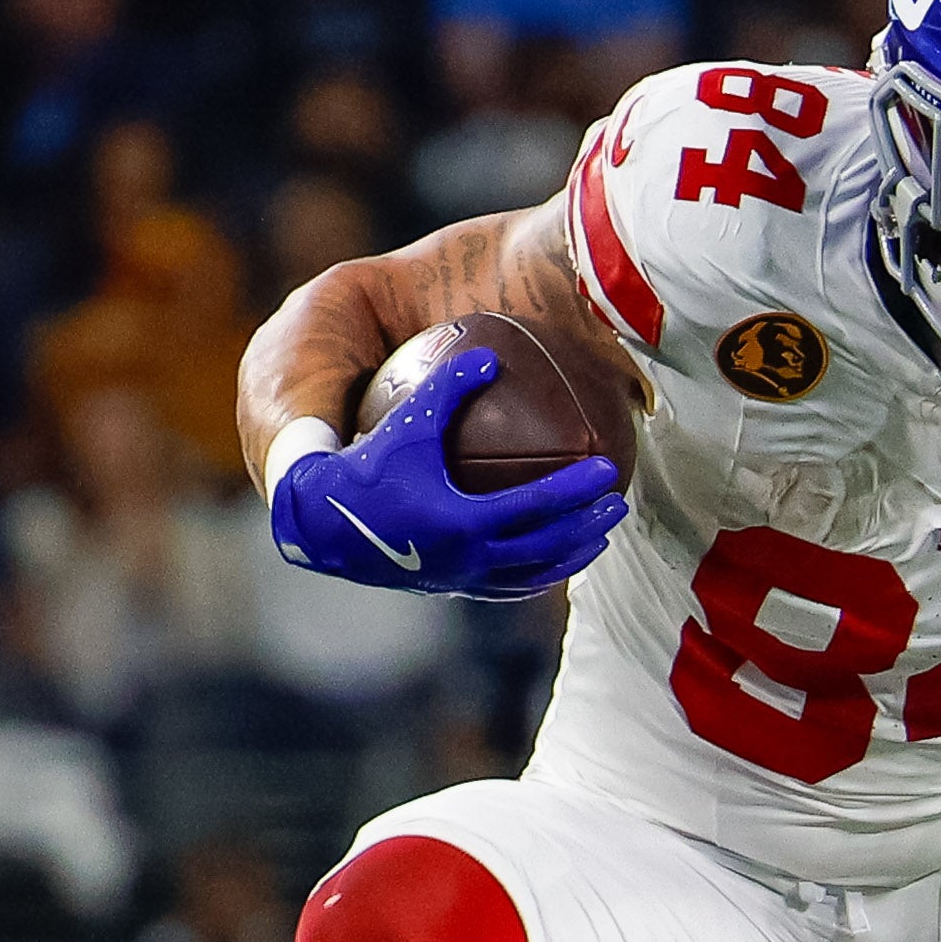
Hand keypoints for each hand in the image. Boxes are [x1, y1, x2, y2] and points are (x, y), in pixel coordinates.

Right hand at [270, 353, 623, 600]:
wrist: (323, 524)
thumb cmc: (365, 467)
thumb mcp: (408, 423)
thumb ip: (449, 386)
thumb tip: (490, 354)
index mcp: (463, 520)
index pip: (537, 507)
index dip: (576, 489)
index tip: (606, 470)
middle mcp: (469, 558)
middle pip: (547, 547)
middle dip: (588, 525)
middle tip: (617, 502)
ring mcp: (462, 579)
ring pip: (533, 575)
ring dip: (571, 555)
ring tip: (598, 534)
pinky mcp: (451, 586)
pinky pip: (508, 585)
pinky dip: (538, 573)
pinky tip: (554, 558)